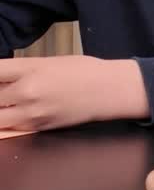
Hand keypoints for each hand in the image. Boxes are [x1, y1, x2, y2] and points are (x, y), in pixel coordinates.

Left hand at [0, 55, 148, 130]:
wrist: (107, 91)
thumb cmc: (82, 71)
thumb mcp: (47, 62)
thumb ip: (19, 70)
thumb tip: (0, 78)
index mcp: (29, 69)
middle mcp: (27, 92)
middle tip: (5, 93)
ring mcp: (31, 113)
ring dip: (1, 111)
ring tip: (8, 105)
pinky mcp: (38, 128)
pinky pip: (12, 127)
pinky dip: (9, 121)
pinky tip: (16, 113)